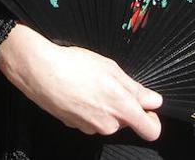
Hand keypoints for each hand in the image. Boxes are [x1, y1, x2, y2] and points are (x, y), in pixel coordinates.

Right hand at [0, 24, 162, 139]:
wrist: (40, 71)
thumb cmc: (74, 65)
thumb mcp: (111, 68)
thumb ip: (136, 89)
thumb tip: (154, 100)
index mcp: (122, 108)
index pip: (151, 130)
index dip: (152, 118)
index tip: (146, 106)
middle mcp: (108, 124)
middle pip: (127, 122)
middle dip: (123, 106)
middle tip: (110, 84)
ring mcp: (90, 127)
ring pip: (107, 120)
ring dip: (104, 106)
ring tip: (90, 84)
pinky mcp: (75, 126)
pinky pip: (90, 120)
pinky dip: (88, 109)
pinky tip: (78, 91)